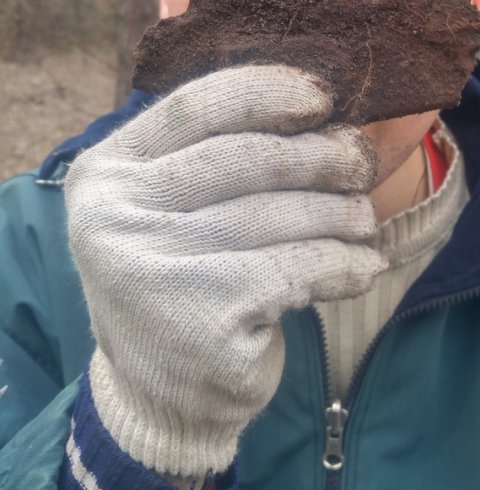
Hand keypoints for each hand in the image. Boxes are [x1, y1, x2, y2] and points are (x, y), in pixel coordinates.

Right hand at [65, 65, 381, 477]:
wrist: (159, 398)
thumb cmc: (181, 280)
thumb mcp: (171, 209)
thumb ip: (217, 154)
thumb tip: (324, 108)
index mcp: (104, 173)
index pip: (195, 108)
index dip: (268, 91)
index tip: (324, 97)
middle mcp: (114, 217)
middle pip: (245, 159)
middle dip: (319, 156)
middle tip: (361, 163)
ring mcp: (154, 270)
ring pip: (279, 215)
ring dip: (340, 214)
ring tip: (364, 219)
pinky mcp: (204, 319)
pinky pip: (299, 269)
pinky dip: (342, 264)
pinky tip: (363, 266)